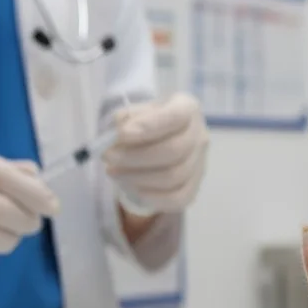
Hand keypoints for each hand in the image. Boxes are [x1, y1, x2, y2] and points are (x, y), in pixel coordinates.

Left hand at [104, 93, 208, 213]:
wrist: (158, 140)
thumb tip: (120, 127)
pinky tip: (131, 187)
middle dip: (136, 156)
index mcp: (187, 108)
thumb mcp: (135, 111)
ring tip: (113, 172)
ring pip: (174, 176)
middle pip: (174, 150)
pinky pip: (178, 198)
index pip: (175, 116)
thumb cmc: (145, 122)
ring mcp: (199, 163)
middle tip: (108, 157)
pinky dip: (153, 197)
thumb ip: (128, 117)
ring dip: (138, 177)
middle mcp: (199, 135)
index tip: (121, 134)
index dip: (149, 126)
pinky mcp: (194, 186)